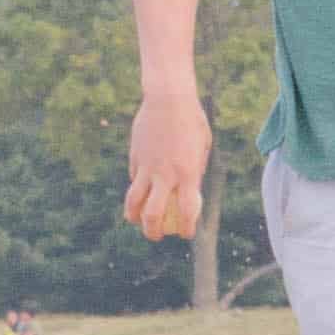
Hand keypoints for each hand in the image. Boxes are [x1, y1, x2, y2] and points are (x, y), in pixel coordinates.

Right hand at [123, 92, 211, 239]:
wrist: (168, 98)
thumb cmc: (192, 122)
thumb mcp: (201, 149)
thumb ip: (194, 172)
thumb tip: (187, 193)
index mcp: (187, 174)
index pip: (187, 211)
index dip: (186, 228)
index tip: (185, 233)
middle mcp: (165, 174)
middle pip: (153, 214)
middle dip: (153, 231)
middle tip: (156, 236)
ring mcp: (147, 167)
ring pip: (133, 201)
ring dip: (133, 217)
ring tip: (136, 221)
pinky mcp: (135, 158)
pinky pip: (135, 180)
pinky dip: (137, 188)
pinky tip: (142, 189)